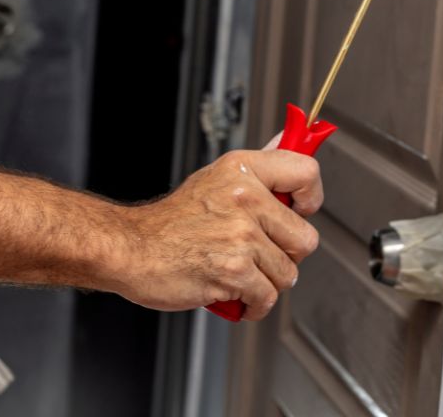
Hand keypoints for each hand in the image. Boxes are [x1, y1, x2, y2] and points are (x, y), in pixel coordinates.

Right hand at [112, 134, 322, 319]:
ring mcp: (240, 236)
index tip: (300, 209)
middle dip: (286, 254)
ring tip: (241, 272)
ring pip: (288, 273)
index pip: (307, 172)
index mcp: (243, 169)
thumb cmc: (173, 220)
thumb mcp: (217, 178)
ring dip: (267, 281)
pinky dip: (254, 304)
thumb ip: (260, 168)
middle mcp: (245, 198)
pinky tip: (234, 292)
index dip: (311, 197)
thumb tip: (294, 137)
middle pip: (305, 238)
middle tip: (260, 252)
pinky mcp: (233, 271)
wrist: (131, 249)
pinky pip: (267, 297)